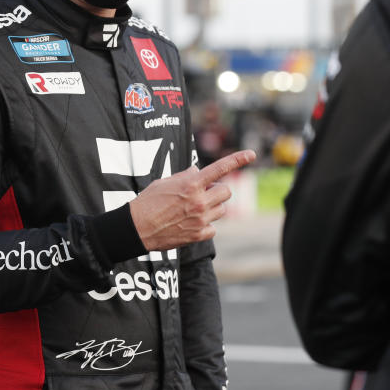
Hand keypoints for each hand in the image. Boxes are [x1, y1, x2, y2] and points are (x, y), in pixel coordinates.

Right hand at [129, 150, 255, 250]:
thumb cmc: (148, 202)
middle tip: (201, 193)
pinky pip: (214, 227)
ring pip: (222, 209)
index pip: (220, 168)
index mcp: (191, 184)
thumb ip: (184, 177)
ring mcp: (201, 219)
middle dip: (216, 190)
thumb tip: (197, 171)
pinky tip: (190, 223)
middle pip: (225, 191)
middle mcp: (199, 201)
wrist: (137, 228)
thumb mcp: (164, 182)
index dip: (238, 159)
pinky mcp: (199, 235)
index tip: (252, 154)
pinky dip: (206, 225)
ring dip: (212, 207)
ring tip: (193, 209)